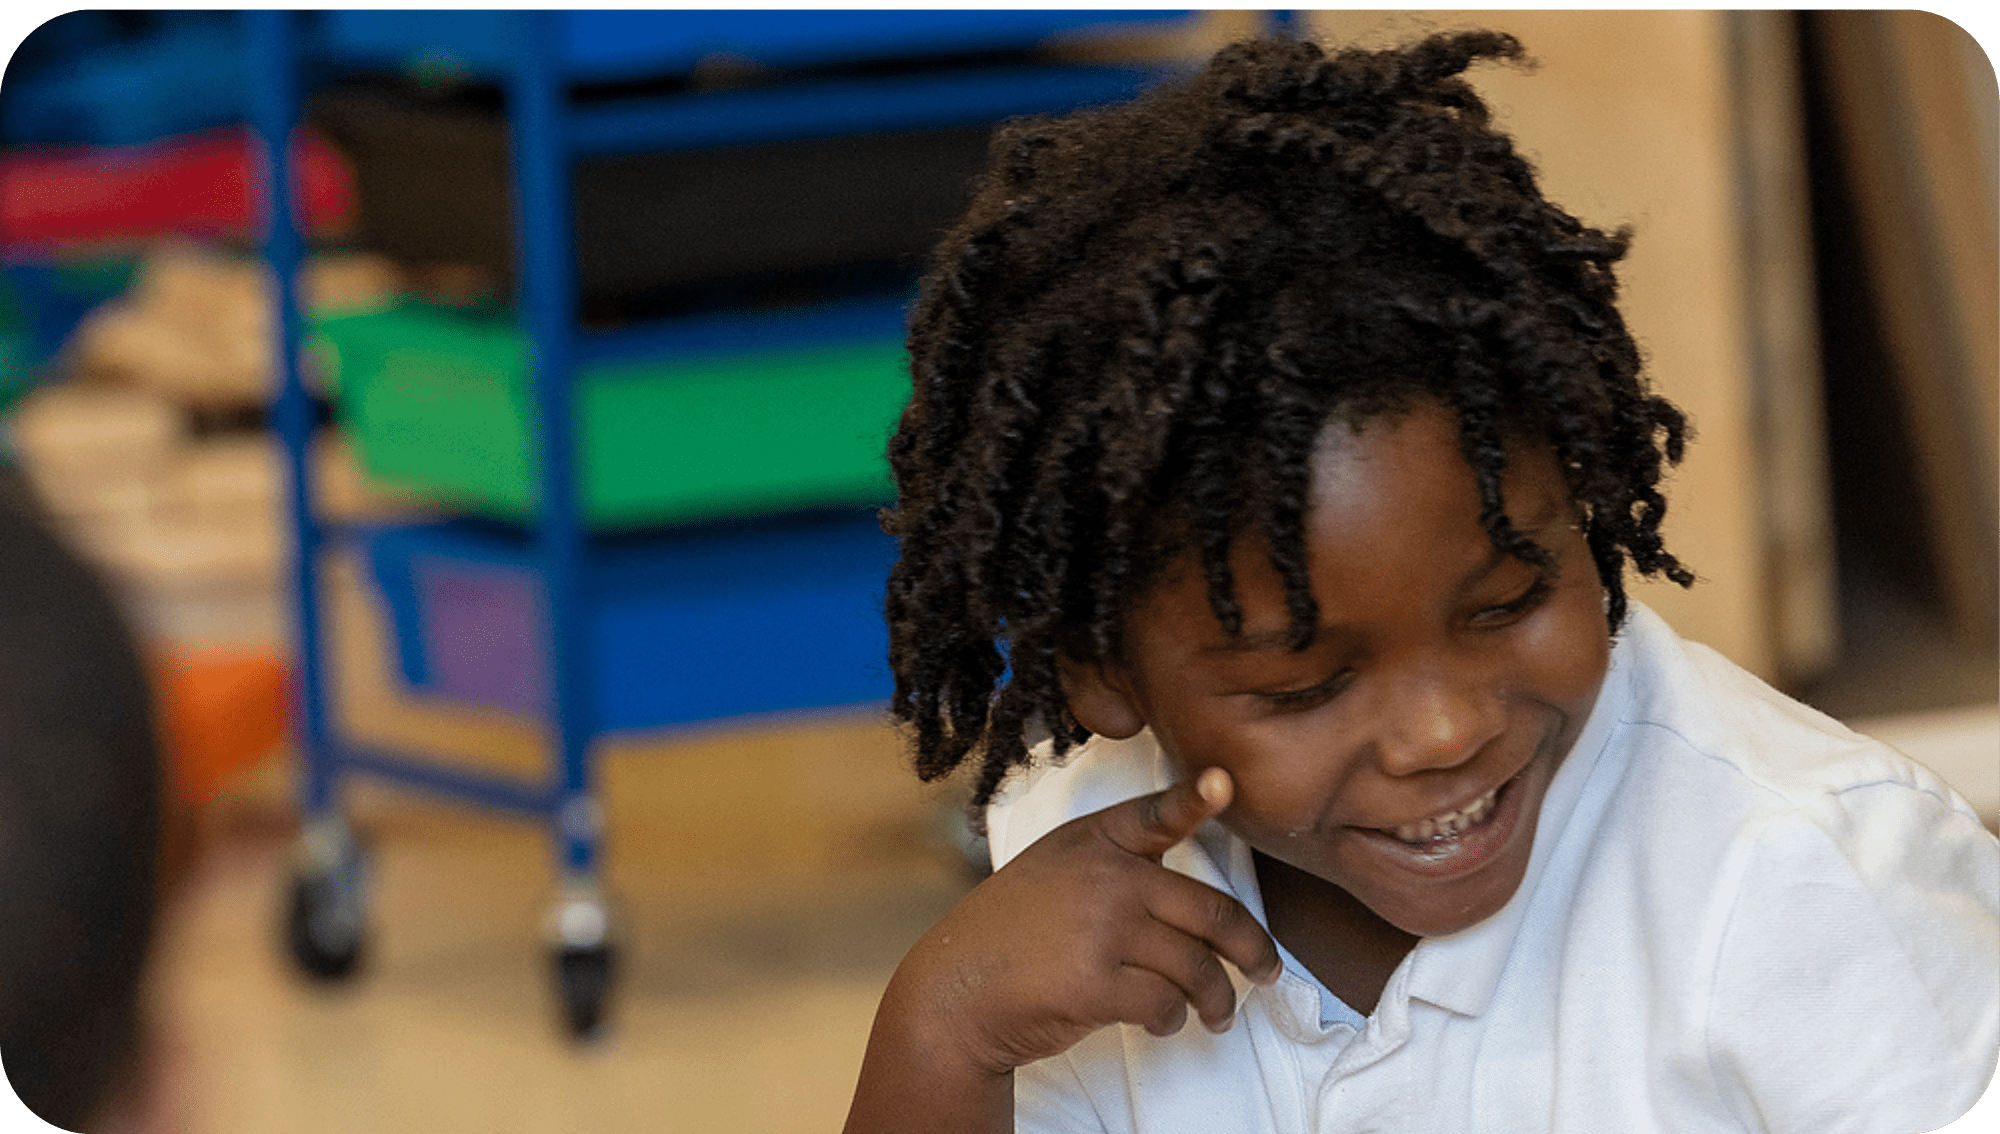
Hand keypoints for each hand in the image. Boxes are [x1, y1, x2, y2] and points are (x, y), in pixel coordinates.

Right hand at [890, 767, 1282, 1074]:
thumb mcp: (1056, 870)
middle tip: (1268, 971)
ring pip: (1196, 968)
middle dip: (1253, 950)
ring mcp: (1102, 930)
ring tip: (1218, 1014)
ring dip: (1217, 1000)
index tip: (1224, 784)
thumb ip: (1116, 866)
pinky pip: (1164, 1005)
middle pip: (1210, 912)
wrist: (957, 989)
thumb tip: (1193, 906)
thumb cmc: (1012, 932)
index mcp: (1094, 841)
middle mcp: (1104, 877)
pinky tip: (1161, 1022)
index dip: (1195, 799)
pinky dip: (1171, 1020)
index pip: (1156, 815)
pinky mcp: (1097, 985)